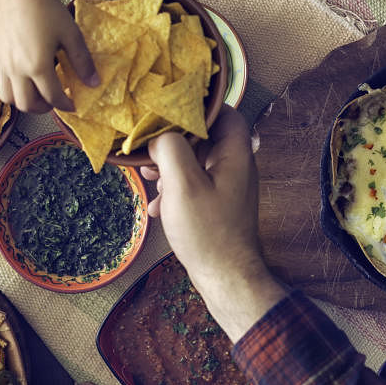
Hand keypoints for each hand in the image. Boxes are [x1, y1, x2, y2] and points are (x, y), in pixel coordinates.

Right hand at [0, 0, 96, 112]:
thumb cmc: (43, 6)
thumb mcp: (71, 34)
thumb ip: (82, 61)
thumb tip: (94, 82)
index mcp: (37, 66)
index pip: (53, 98)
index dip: (66, 105)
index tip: (73, 104)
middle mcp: (17, 69)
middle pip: (26, 105)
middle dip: (44, 109)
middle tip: (56, 101)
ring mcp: (3, 63)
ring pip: (8, 98)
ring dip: (25, 102)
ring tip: (39, 94)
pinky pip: (1, 82)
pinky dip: (15, 87)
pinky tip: (27, 75)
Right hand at [141, 107, 285, 339]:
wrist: (226, 278)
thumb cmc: (208, 232)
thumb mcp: (182, 185)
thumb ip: (171, 149)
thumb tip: (160, 134)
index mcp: (235, 153)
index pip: (224, 111)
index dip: (196, 106)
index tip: (168, 109)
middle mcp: (236, 166)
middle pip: (204, 136)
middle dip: (173, 141)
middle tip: (149, 150)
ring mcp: (228, 186)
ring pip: (196, 161)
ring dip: (170, 167)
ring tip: (149, 177)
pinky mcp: (218, 204)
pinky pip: (195, 184)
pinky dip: (175, 189)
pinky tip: (158, 206)